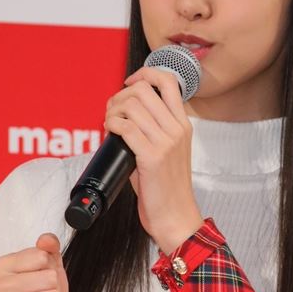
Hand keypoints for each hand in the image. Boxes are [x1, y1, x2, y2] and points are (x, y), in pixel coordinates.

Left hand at [104, 65, 202, 252]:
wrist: (176, 217)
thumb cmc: (167, 190)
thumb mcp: (166, 154)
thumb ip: (150, 134)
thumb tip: (122, 120)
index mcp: (183, 125)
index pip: (169, 81)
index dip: (145, 74)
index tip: (129, 83)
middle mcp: (177, 129)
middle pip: (145, 89)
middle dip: (121, 95)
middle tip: (112, 109)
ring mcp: (166, 142)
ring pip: (133, 105)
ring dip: (113, 110)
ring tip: (109, 122)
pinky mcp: (152, 156)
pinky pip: (126, 127)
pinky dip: (112, 124)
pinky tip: (109, 131)